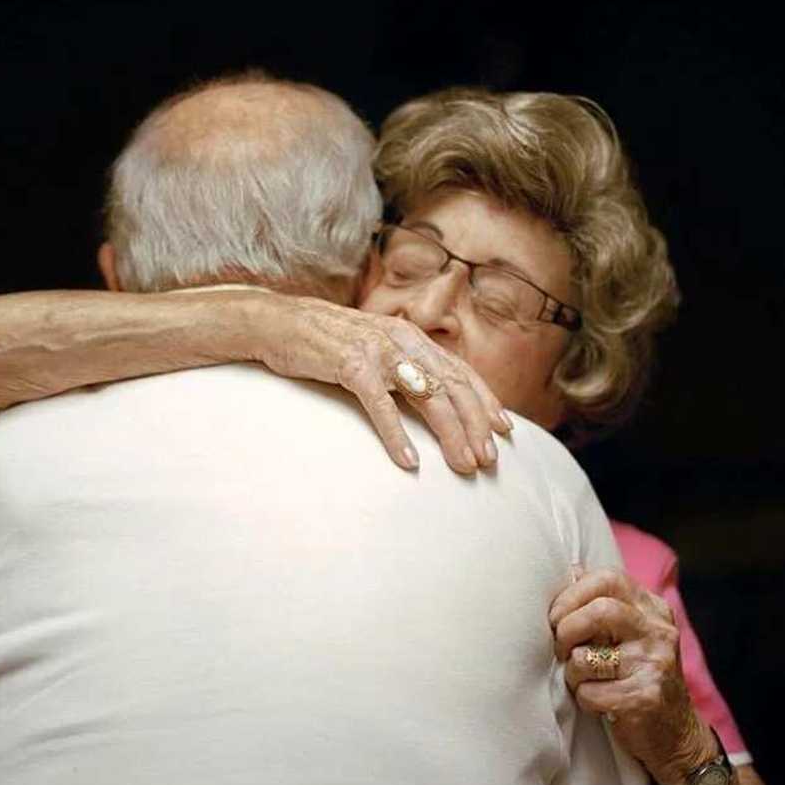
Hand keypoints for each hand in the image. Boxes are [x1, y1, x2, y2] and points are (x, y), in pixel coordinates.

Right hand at [253, 294, 511, 472]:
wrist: (279, 321)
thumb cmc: (327, 341)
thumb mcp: (374, 347)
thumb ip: (403, 366)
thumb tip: (431, 397)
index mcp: (411, 337)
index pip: (460, 370)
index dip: (485, 400)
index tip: (505, 430)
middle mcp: (402, 340)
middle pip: (452, 386)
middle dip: (475, 424)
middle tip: (488, 459)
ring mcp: (377, 351)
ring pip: (427, 395)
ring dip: (450, 433)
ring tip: (462, 463)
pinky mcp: (350, 364)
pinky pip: (381, 405)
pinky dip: (397, 434)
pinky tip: (410, 460)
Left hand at [549, 566, 717, 784]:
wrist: (676, 734)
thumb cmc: (637, 675)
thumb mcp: (630, 632)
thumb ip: (604, 602)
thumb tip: (570, 570)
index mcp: (652, 608)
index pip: (608, 578)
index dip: (572, 594)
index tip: (555, 616)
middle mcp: (659, 632)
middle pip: (600, 611)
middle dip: (566, 630)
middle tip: (560, 648)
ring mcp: (656, 665)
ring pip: (587, 657)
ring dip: (573, 672)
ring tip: (582, 679)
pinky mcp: (646, 698)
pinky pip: (591, 693)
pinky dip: (583, 699)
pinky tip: (598, 702)